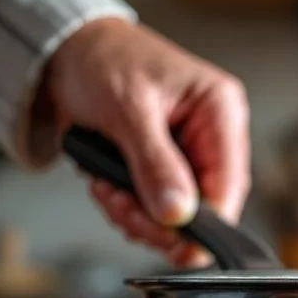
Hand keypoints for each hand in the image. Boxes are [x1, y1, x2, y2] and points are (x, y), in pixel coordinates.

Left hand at [42, 18, 250, 267]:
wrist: (66, 49)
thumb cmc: (101, 59)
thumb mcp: (127, 110)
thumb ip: (154, 164)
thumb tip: (178, 213)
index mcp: (220, 110)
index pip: (230, 181)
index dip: (208, 220)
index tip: (181, 248)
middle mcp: (212, 135)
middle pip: (207, 204)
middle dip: (161, 218)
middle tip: (123, 210)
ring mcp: (189, 153)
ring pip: (180, 212)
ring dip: (138, 214)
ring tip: (107, 189)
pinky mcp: (166, 166)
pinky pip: (157, 206)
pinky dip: (128, 206)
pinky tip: (107, 185)